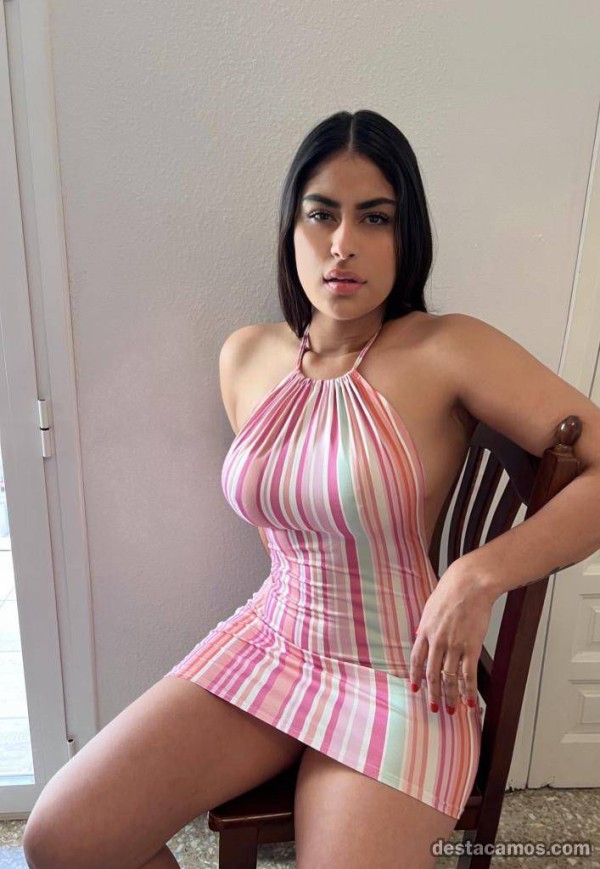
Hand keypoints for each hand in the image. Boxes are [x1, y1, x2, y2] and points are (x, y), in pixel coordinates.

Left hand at [409, 561, 495, 712]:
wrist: (470, 583)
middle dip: (433, 693)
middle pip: (432, 673)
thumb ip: (426, 625)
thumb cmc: (451, 591)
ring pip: (449, 678)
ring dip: (450, 696)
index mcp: (425, 630)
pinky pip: (468, 674)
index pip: (416, 659)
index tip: (416, 689)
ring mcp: (454, 645)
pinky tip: (469, 701)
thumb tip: (421, 636)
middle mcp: (437, 641)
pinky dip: (469, 690)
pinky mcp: (471, 646)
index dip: (415, 676)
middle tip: (434, 707)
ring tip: (451, 709)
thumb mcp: (430, 607)